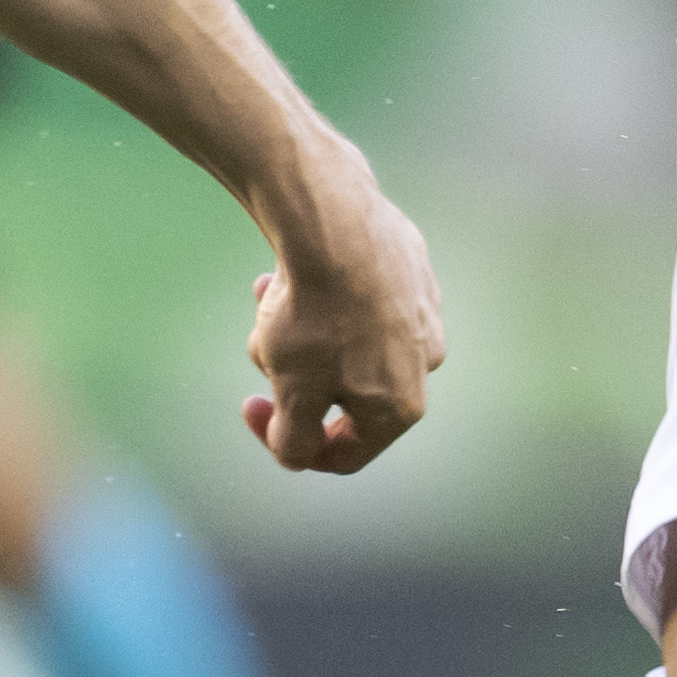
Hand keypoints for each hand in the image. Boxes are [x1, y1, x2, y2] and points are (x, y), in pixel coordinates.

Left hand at [237, 152, 441, 476]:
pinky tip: (284, 274)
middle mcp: (424, 363)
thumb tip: (295, 452)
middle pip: (339, 389)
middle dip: (291, 373)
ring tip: (268, 299)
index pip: (345, 452)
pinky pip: (355, 297)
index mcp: (400, 407)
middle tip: (260, 344)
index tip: (252, 407)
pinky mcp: (411, 269)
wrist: (337, 224)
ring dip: (298, 330)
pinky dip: (319, 294)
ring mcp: (422, 313)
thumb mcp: (294, 393)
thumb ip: (294, 440)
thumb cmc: (317, 318)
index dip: (288, 442)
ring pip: (343, 340)